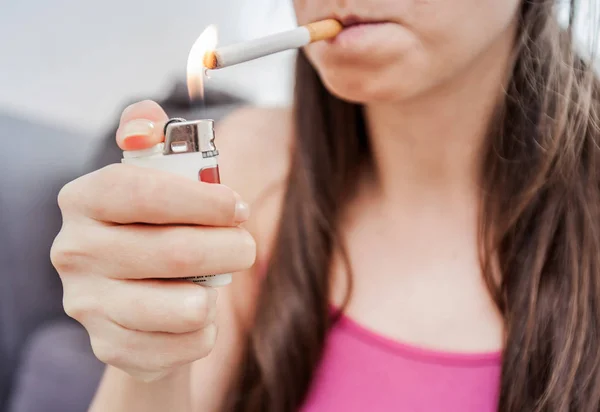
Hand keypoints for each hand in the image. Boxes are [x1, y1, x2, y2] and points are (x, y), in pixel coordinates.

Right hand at [51, 100, 255, 381]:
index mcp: (84, 199)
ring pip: (185, 306)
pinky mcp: (110, 346)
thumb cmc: (155, 229)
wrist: (136, 300)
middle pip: (173, 251)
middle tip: (245, 247)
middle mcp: (74, 251)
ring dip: (217, 292)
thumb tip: (146, 116)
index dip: (200, 200)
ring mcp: (88, 304)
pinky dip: (206, 330)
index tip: (238, 208)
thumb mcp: (155, 180)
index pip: (140, 192)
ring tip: (217, 280)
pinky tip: (196, 313)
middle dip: (229, 249)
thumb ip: (152, 141)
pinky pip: (185, 343)